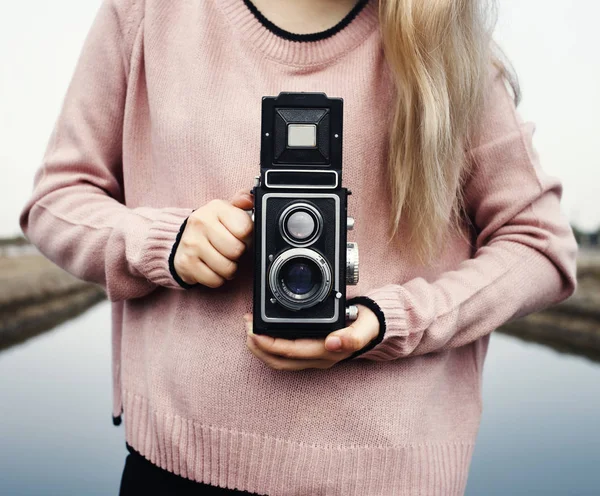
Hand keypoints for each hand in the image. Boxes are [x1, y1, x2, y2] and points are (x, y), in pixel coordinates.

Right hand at [173, 190, 252, 287]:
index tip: (240, 235)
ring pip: (227, 268)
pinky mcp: (186, 263)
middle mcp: (201, 223)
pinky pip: (215, 280)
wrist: (179, 239)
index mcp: (216, 208)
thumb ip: (242, 201)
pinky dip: (217, 278)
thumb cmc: (211, 227)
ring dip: (229, 269)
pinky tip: (212, 268)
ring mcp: (191, 244)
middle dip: (238, 254)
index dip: (247, 236)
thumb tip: (249, 199)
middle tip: (231, 250)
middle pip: (237, 250)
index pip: (245, 228)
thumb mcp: (226, 210)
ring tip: (222, 259)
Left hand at [244, 304, 378, 370]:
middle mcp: (318, 358)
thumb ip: (352, 336)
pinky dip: (269, 346)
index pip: (291, 351)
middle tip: (246, 326)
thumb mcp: (365, 326)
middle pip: (279, 361)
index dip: (269, 343)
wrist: (375, 328)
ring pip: (279, 361)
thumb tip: (333, 344)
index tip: (254, 330)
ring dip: (261, 348)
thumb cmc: (367, 324)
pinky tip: (262, 333)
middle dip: (258, 346)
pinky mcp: (310, 354)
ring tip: (249, 329)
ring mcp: (313, 358)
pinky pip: (285, 356)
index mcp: (327, 352)